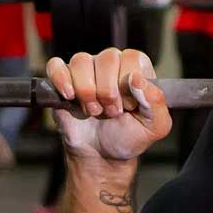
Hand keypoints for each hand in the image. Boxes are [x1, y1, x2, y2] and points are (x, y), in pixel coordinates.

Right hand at [45, 47, 171, 164]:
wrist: (102, 155)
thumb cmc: (128, 136)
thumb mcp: (155, 126)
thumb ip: (156, 101)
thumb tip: (137, 78)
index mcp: (136, 68)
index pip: (132, 57)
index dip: (129, 84)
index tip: (129, 105)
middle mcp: (111, 63)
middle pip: (107, 58)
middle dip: (109, 92)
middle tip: (112, 113)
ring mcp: (86, 70)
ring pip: (81, 61)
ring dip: (87, 91)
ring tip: (94, 111)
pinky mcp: (63, 80)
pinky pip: (56, 66)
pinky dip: (62, 80)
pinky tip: (70, 96)